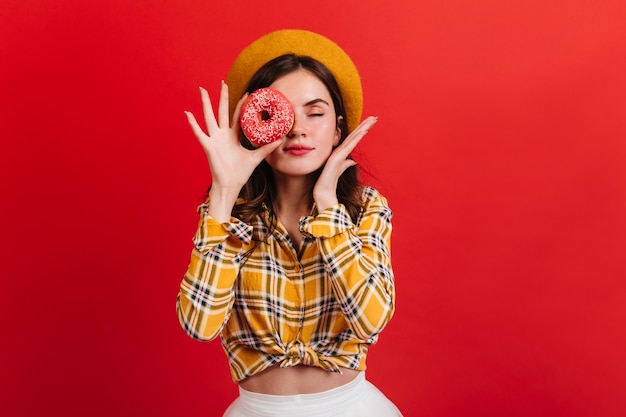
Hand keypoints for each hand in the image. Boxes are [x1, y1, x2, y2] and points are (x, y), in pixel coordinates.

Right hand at [185, 82, 283, 220]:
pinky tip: (187, 113)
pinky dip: (193, 124)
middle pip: (222, 111)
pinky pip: (199, 133)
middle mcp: (223, 135)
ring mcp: (214, 139)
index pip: (237, 116)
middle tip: (222, 82)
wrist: (230, 185)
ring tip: (202, 90)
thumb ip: (267, 148)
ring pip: (210, 117)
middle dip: (222, 97)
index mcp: (233, 137)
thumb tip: (281, 140)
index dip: (242, 105)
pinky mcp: (208, 146)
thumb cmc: (240, 173)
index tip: (248, 93)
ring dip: (206, 104)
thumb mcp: (255, 158)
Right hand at [313, 116, 377, 210]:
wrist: (323, 191)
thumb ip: (346, 164)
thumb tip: (352, 161)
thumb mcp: (341, 170)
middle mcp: (340, 150)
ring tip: (372, 120)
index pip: (354, 138)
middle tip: (375, 117)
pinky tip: (364, 132)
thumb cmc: (330, 181)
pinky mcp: (336, 158)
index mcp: (341, 152)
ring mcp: (338, 153)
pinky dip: (356, 139)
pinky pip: (349, 146)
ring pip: (353, 137)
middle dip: (365, 125)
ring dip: (363, 128)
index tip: (371, 123)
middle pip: (355, 135)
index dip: (363, 130)